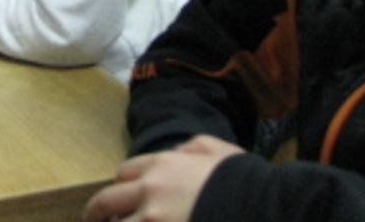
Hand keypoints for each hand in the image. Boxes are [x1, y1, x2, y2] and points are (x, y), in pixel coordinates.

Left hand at [81, 136, 243, 221]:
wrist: (268, 208)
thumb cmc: (246, 181)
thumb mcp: (218, 150)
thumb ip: (192, 149)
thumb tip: (177, 154)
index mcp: (162, 166)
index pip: (124, 174)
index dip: (122, 188)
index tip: (121, 200)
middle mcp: (150, 192)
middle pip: (105, 203)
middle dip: (96, 214)